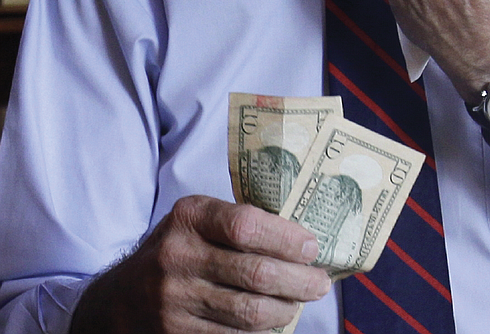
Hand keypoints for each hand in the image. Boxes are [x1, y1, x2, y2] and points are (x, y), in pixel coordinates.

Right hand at [70, 195, 329, 333]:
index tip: (312, 248)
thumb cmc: (176, 250)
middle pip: (255, 274)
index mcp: (189, 217)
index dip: (286, 239)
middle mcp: (177, 257)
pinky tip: (272, 321)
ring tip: (299, 302)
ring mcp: (173, 301)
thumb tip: (301, 238)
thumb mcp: (197, 220)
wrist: (117, 299)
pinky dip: (259, 332)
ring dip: (285, 310)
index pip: (246, 226)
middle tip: (320, 283)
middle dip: (299, 281)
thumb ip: (237, 221)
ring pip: (247, 312)